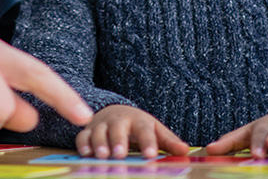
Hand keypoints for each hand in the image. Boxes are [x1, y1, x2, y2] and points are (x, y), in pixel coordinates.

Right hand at [74, 104, 189, 158]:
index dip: (148, 142)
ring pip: (99, 132)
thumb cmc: (138, 126)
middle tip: (121, 154)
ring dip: (100, 143)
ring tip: (103, 155)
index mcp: (138, 121)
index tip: (151, 154)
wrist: (115, 111)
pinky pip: (83, 136)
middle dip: (119, 141)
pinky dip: (83, 144)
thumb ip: (168, 141)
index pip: (145, 130)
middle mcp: (118, 121)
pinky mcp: (88, 130)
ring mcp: (102, 125)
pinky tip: (85, 153)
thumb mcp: (155, 130)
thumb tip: (185, 151)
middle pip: (118, 128)